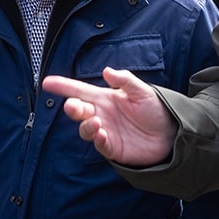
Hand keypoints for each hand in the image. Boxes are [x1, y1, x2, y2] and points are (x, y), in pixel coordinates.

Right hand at [42, 68, 175, 165]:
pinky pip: (99, 145)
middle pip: (78, 111)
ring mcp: (105, 131)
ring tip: (96, 122)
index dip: (63, 86)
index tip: (47, 82)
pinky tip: (102, 134)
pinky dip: (97, 139)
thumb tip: (107, 71)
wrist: (171, 133)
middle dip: (72, 108)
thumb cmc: (155, 109)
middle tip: (73, 106)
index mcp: (105, 98)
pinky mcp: (112, 147)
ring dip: (86, 125)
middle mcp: (101, 114)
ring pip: (85, 129)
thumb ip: (125, 81)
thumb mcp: (142, 91)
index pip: (79, 90)